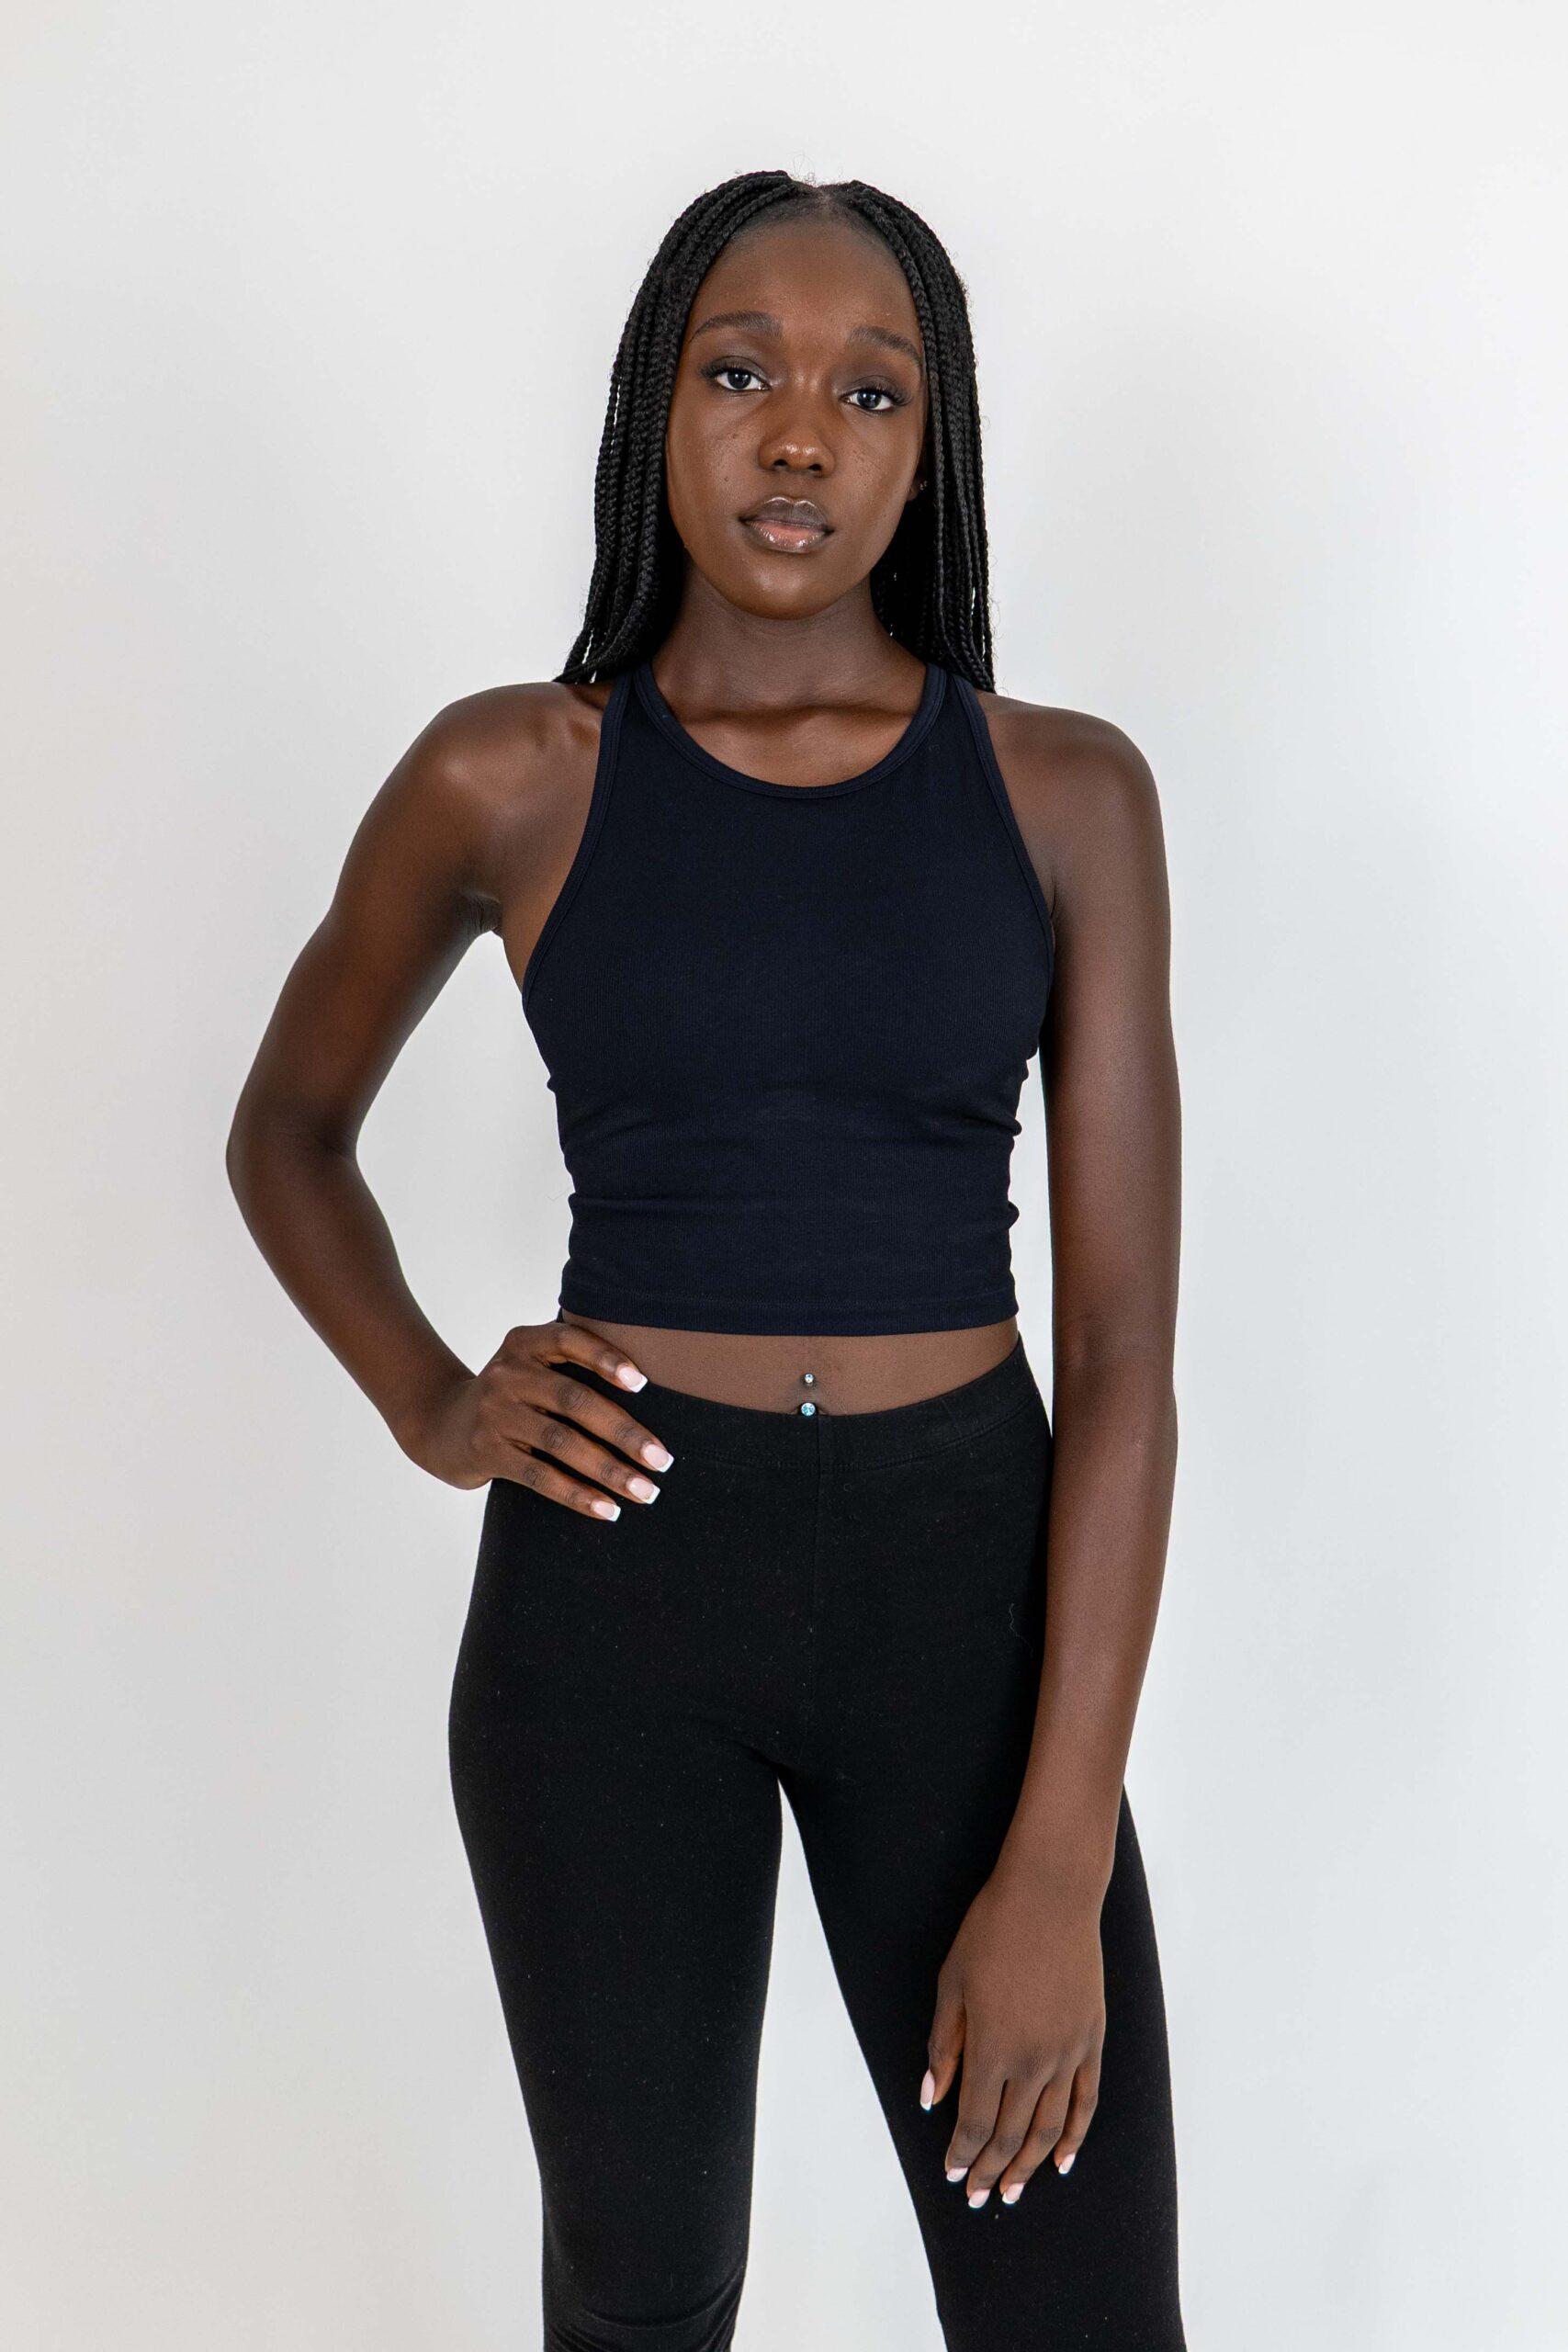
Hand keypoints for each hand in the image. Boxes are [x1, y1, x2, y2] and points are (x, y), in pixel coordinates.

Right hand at [395, 1318, 672, 1515]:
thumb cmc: (510, 1396)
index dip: (606, 1358)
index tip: (642, 1384)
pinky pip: (539, 1476)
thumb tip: (649, 1390)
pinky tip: (607, 1509)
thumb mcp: (530, 1365)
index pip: (569, 1340)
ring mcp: (494, 1413)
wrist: (442, 1424)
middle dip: (624, 1432)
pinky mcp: (486, 1451)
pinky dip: (577, 1494)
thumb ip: (572, 1364)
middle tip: (662, 1459)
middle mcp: (507, 1373)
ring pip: (561, 1443)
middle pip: (574, 1400)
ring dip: (609, 1470)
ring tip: (645, 1491)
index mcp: (524, 1343)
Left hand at [922, 1861, 1104, 2207]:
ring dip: (1029, 2165)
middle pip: (1009, 2134)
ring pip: (1049, 2128)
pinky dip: (1075, 2136)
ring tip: (1015, 2191)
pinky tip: (1064, 2160)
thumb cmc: (992, 1930)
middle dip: (990, 2169)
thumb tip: (930, 2099)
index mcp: (991, 2047)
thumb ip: (943, 2046)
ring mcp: (1067, 2053)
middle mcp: (1032, 2060)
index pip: (973, 2122)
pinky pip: (1086, 2101)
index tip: (952, 2174)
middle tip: (978, 2195)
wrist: (1050, 1894)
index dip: (961, 2154)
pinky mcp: (1092, 2039)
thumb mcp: (952, 1983)